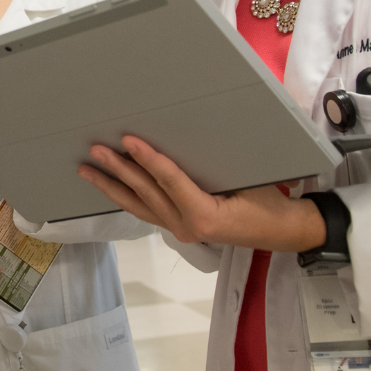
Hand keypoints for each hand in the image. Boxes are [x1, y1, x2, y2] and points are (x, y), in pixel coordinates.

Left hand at [76, 136, 326, 251]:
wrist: (282, 231)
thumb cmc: (269, 204)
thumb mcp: (248, 181)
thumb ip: (215, 167)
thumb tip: (186, 139)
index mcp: (204, 217)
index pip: (170, 182)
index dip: (148, 159)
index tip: (128, 140)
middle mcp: (186, 226)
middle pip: (146, 193)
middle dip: (118, 170)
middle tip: (95, 150)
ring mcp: (179, 230)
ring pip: (139, 205)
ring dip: (112, 185)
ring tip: (87, 170)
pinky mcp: (178, 228)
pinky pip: (146, 210)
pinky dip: (126, 196)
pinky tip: (111, 185)